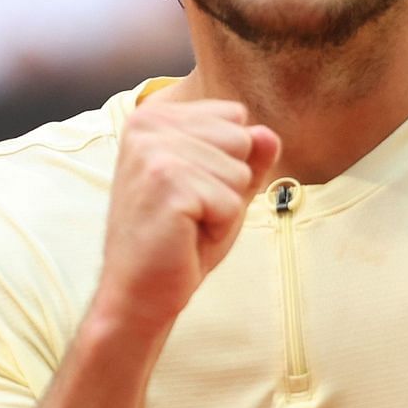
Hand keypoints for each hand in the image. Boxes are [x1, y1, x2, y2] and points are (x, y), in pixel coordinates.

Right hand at [94, 100, 280, 332]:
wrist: (139, 290)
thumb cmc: (177, 239)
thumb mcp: (221, 189)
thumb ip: (248, 158)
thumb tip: (268, 133)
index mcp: (155, 116)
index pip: (235, 117)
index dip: (227, 162)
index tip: (192, 189)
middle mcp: (148, 123)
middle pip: (241, 138)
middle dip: (229, 183)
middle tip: (190, 211)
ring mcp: (154, 151)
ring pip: (239, 171)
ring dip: (224, 207)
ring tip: (186, 223)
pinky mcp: (166, 183)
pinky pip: (231, 201)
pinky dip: (218, 226)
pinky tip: (185, 235)